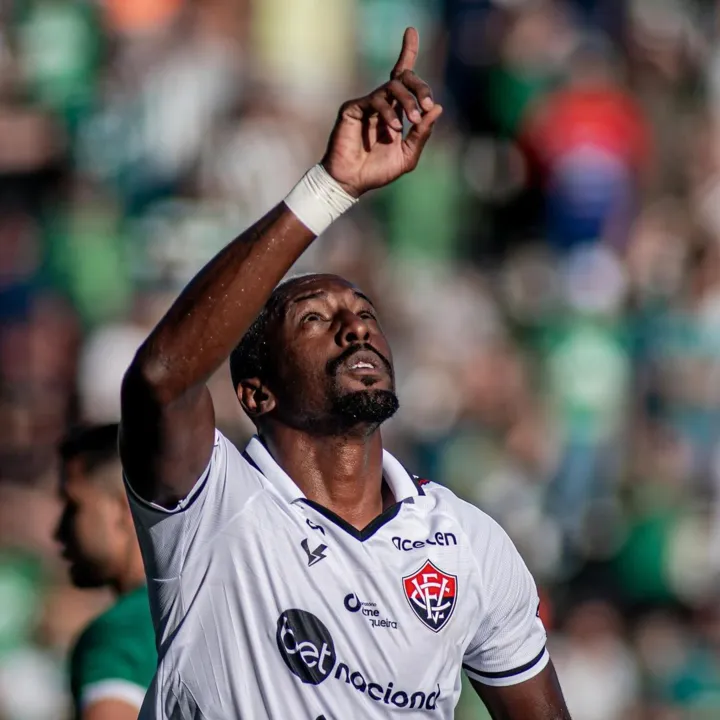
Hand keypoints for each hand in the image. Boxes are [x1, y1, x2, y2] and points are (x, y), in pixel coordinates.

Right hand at [322, 27, 442, 197]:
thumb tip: (437, 108)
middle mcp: (381, 104)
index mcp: (394, 112)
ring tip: (413, 119)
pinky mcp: (353, 109)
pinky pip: (375, 101)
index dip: (407, 52)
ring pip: (391, 87)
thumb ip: (421, 134)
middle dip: (418, 86)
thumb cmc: (377, 172)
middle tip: (426, 104)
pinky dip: (387, 114)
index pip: (403, 79)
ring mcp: (366, 105)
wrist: (351, 183)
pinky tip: (392, 130)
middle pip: (402, 78)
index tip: (411, 31)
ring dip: (408, 101)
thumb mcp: (407, 156)